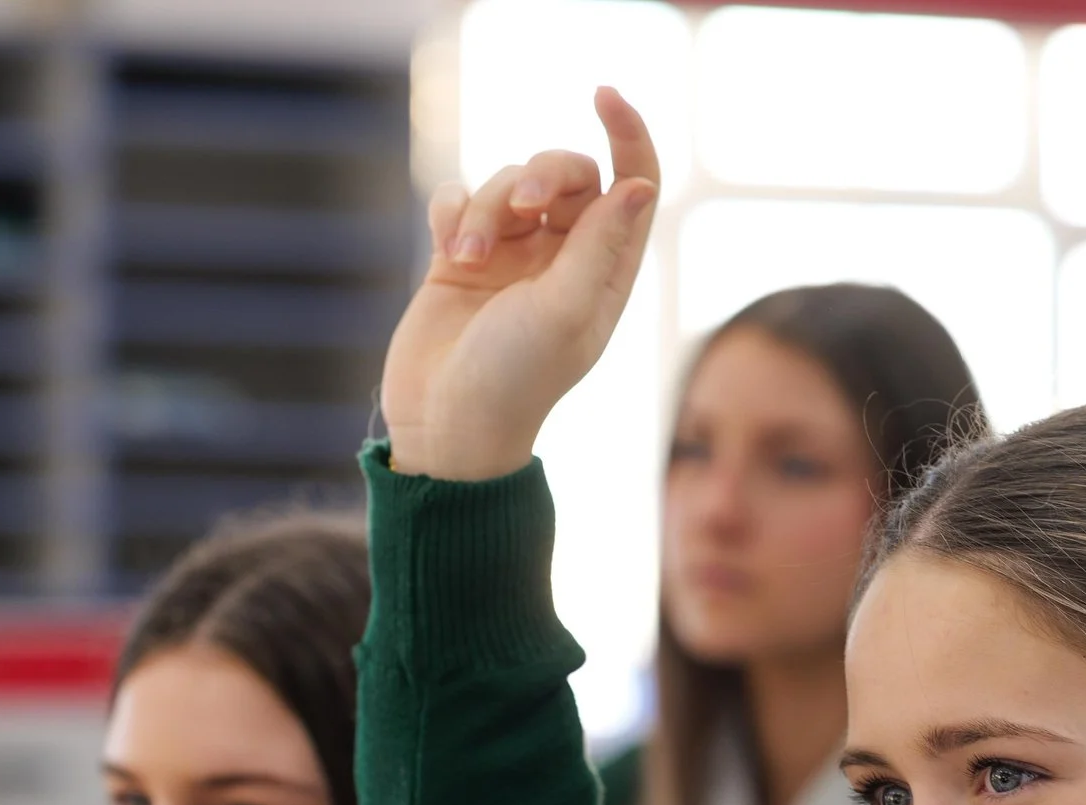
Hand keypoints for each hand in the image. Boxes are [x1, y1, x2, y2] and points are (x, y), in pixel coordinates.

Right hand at [380, 88, 661, 480]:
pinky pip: (460, 198)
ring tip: (468, 258)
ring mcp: (512, 257)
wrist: (445, 426)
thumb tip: (641, 184)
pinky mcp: (460, 259)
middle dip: (539, 175)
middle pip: (564, 173)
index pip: (632, 183)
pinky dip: (453, 211)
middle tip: (522, 207)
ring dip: (485, 208)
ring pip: (505, 184)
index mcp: (606, 271)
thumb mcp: (566, 310)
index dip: (627, 134)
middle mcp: (564, 259)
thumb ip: (600, 244)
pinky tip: (448, 248)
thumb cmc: (515, 379)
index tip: (605, 97)